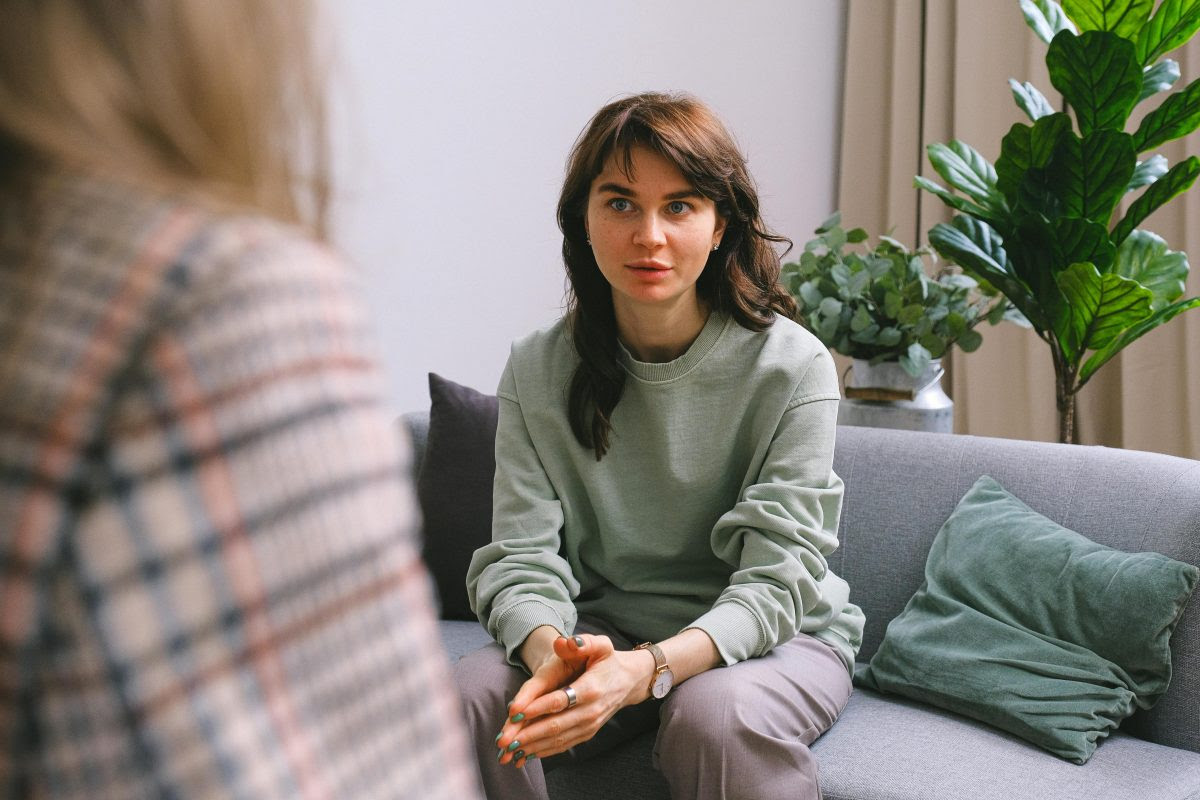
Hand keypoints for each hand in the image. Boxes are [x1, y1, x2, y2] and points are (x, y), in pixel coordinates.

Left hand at [496, 635, 652, 767]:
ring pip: (557, 739)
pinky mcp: (586, 734)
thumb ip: (584, 642)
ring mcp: (589, 725)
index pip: (560, 700)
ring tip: (507, 752)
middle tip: (503, 741)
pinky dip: (543, 751)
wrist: (629, 681)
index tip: (514, 713)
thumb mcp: (601, 645)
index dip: (537, 707)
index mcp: (592, 688)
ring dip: (531, 747)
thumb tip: (564, 642)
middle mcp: (591, 711)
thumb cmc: (608, 661)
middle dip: (527, 735)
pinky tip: (524, 755)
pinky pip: (563, 745)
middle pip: (556, 725)